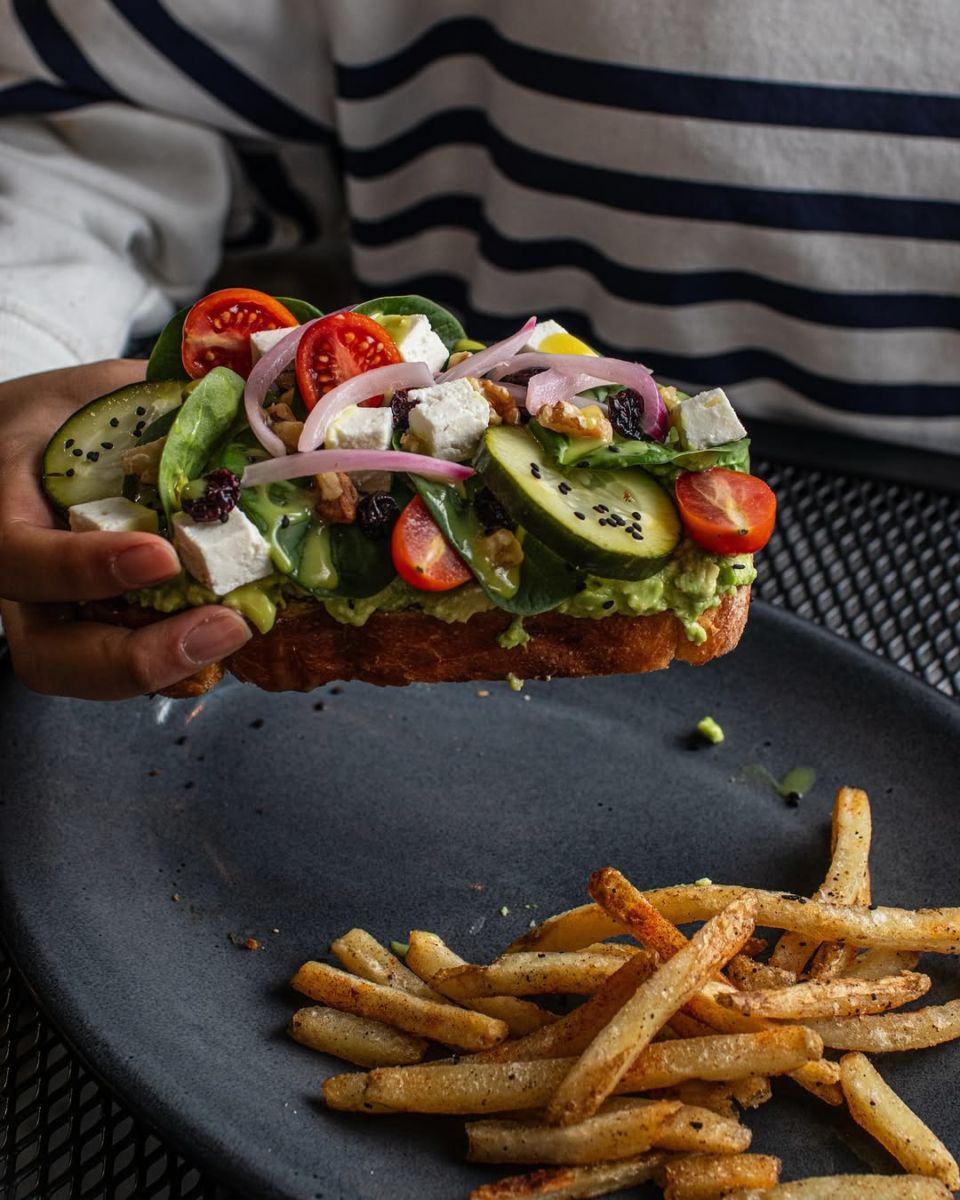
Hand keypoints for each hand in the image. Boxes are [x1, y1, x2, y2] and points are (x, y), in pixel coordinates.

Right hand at [0, 360, 250, 698]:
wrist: (42, 445)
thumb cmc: (68, 415)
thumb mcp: (100, 390)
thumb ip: (161, 392)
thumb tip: (259, 367)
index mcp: (3, 510)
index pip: (18, 558)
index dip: (82, 568)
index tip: (159, 554)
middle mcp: (25, 583)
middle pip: (50, 656)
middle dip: (134, 659)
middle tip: (221, 627)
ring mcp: (64, 615)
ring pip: (93, 674)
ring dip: (173, 668)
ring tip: (242, 630)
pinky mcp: (106, 629)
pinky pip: (138, 660)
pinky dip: (190, 658)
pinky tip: (242, 627)